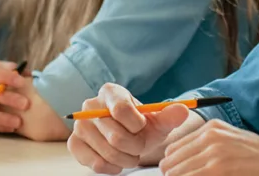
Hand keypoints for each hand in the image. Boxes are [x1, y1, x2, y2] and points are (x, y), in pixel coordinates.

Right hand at [68, 83, 190, 174]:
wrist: (127, 137)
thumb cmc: (142, 126)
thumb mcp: (158, 120)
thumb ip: (170, 115)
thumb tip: (183, 110)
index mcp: (110, 92)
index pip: (122, 109)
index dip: (137, 125)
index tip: (142, 127)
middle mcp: (90, 105)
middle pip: (116, 136)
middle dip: (135, 146)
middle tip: (139, 145)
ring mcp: (80, 125)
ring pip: (108, 152)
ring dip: (126, 159)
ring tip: (130, 153)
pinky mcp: (74, 143)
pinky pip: (95, 163)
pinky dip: (112, 167)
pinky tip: (117, 161)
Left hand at [160, 120, 258, 175]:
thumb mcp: (234, 145)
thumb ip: (208, 149)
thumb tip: (180, 166)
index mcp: (212, 128)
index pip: (172, 151)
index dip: (174, 169)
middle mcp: (209, 136)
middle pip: (170, 163)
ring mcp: (212, 153)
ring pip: (175, 174)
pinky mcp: (217, 170)